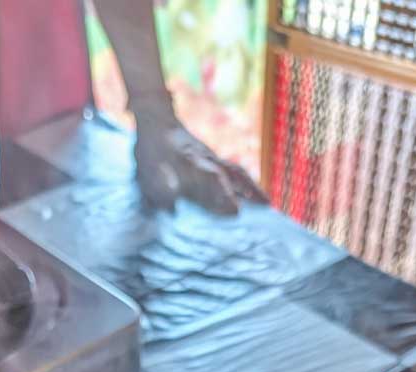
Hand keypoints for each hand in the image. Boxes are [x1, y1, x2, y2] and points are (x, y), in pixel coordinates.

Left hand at [132, 95, 267, 214]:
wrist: (156, 118)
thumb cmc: (150, 149)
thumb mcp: (149, 171)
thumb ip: (161, 188)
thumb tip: (172, 208)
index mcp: (192, 162)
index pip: (213, 178)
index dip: (224, 194)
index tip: (236, 210)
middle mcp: (207, 159)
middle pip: (234, 174)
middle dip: (250, 191)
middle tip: (267, 208)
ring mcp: (212, 156)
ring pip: (237, 171)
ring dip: (252, 187)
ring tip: (266, 203)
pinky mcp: (211, 157)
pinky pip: (233, 169)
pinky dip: (244, 181)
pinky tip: (250, 193)